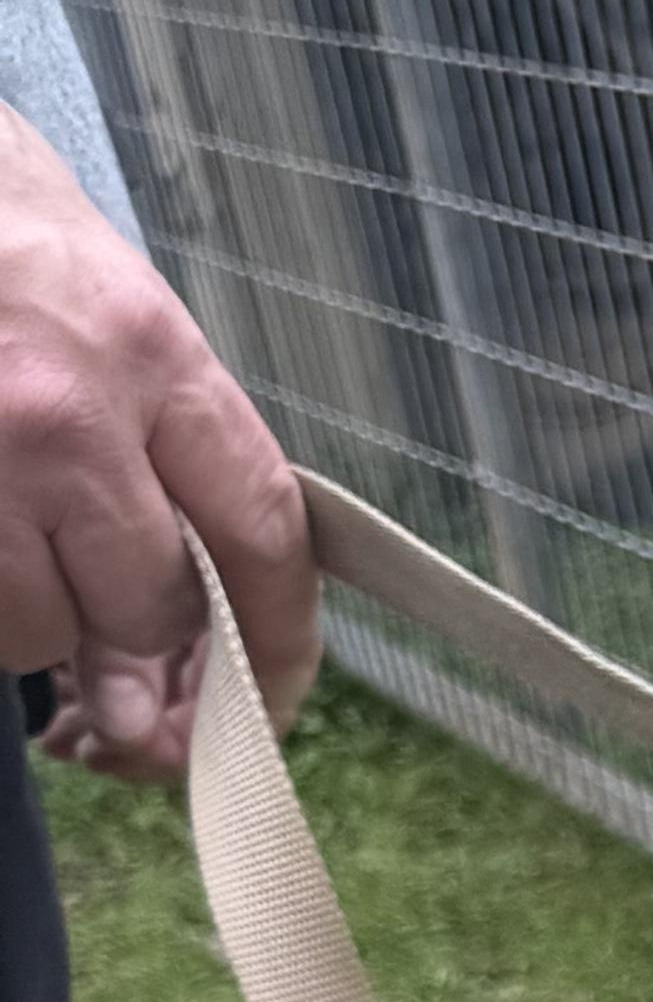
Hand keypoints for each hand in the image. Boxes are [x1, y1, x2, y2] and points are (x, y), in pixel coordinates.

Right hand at [0, 107, 315, 784]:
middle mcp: (65, 412)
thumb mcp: (110, 306)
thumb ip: (170, 450)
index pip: (263, 536)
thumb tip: (199, 612)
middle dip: (131, 636)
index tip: (262, 695)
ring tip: (11, 543)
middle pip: (147, 608)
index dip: (277, 639)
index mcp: (149, 354)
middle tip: (98, 602)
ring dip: (29, 621)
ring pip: (34, 628)